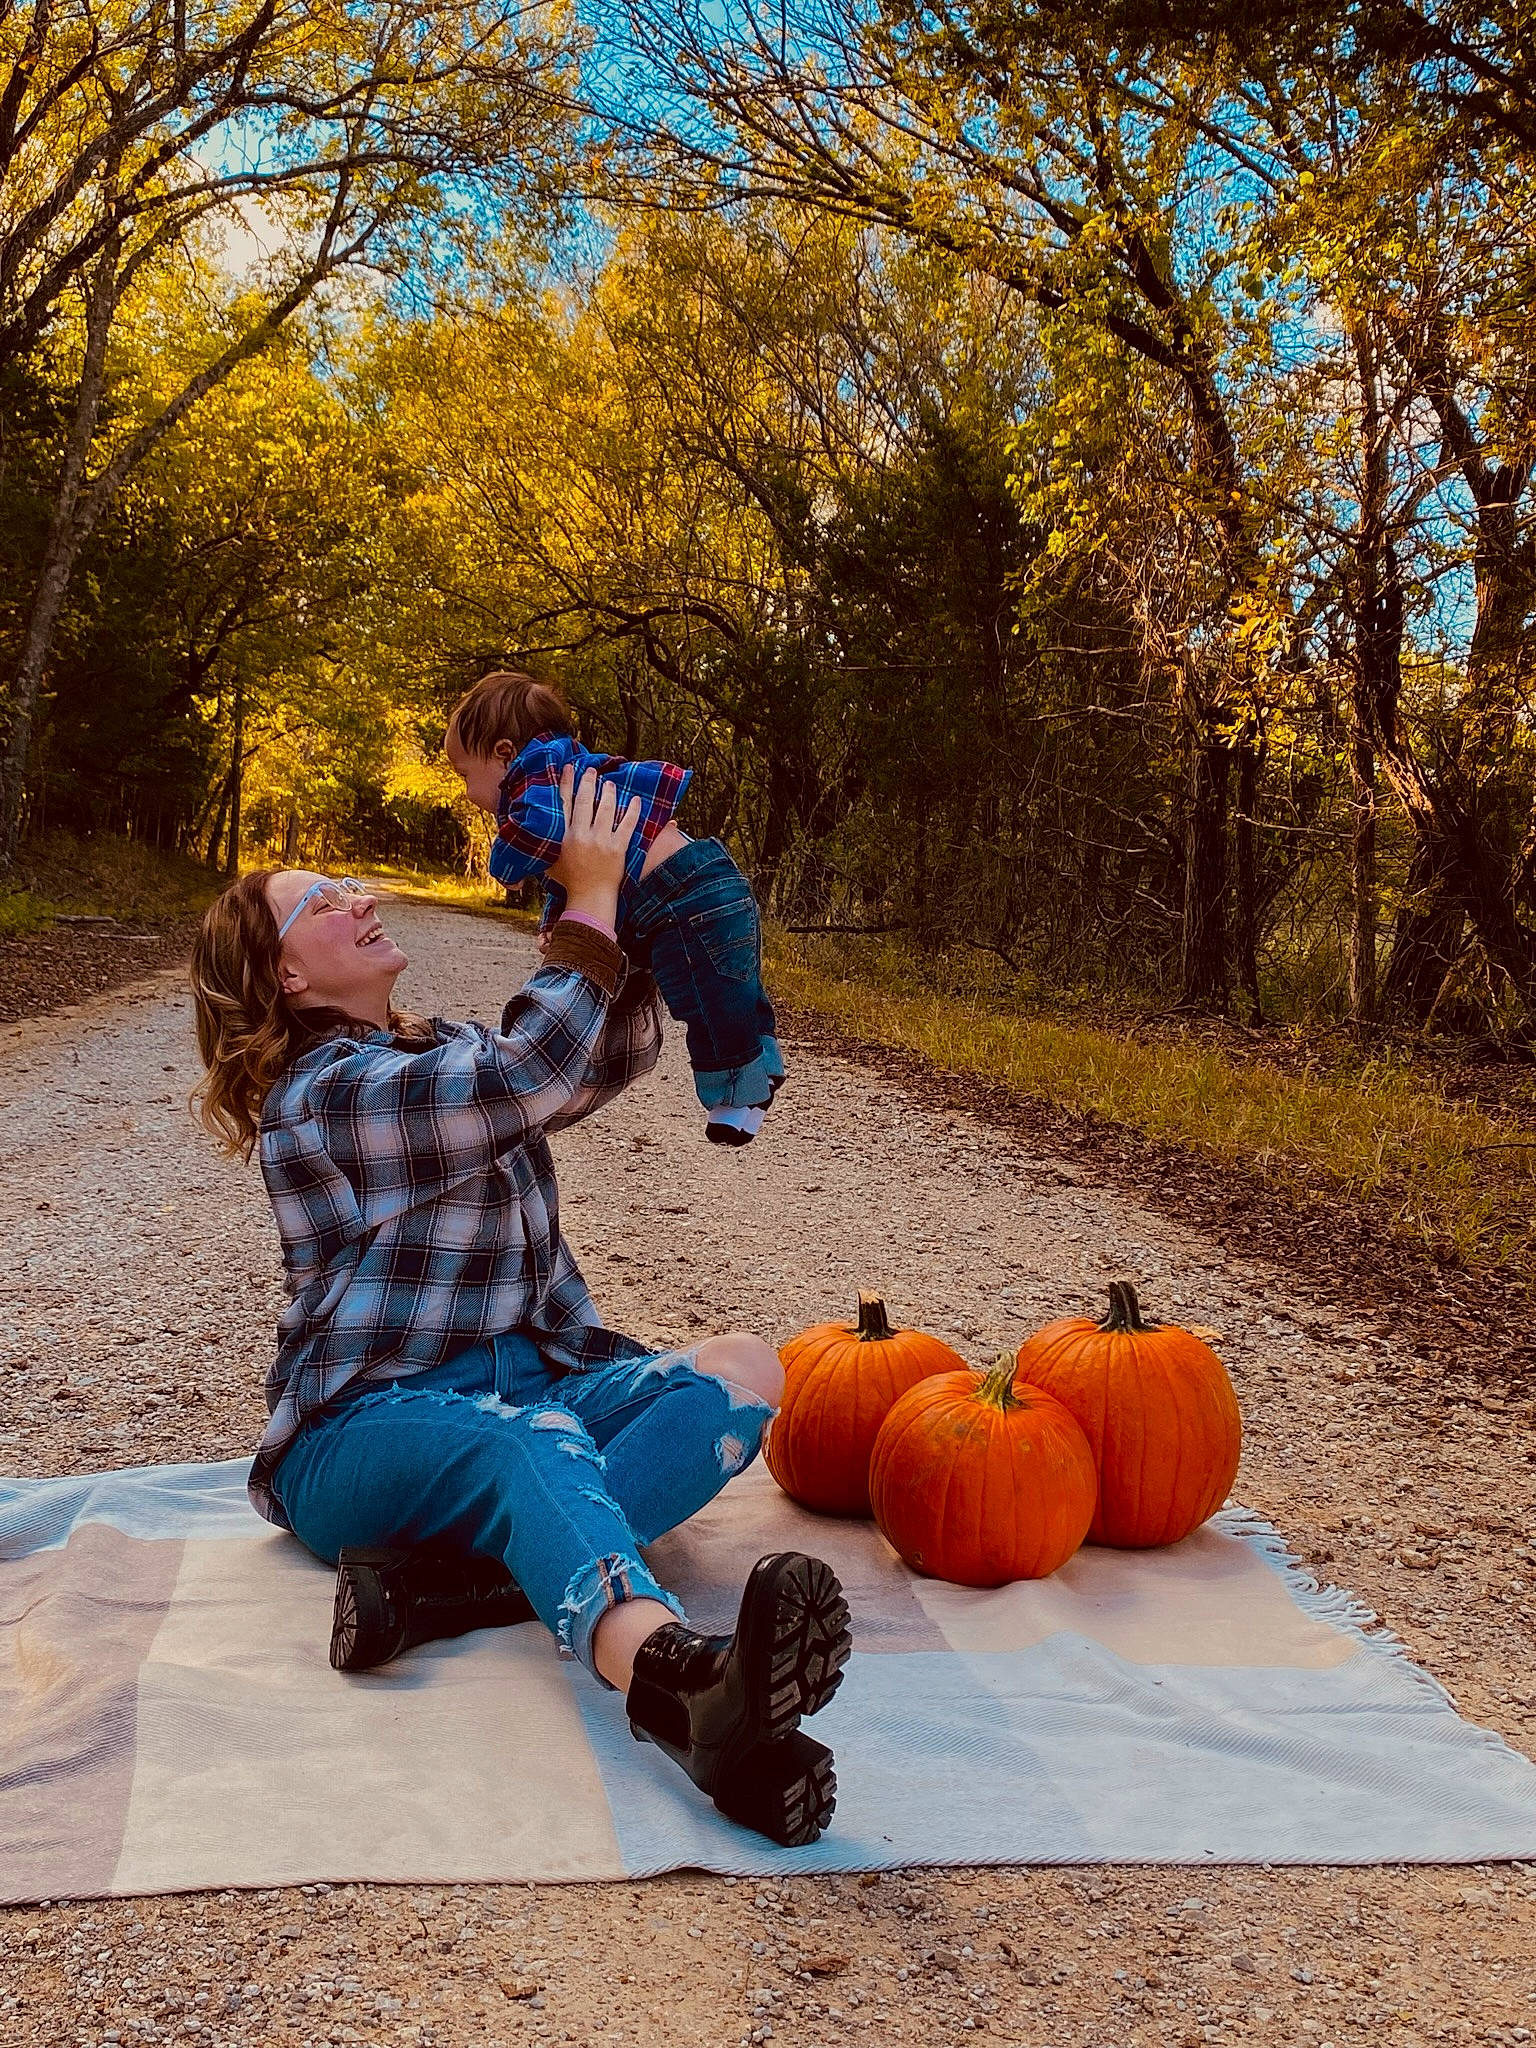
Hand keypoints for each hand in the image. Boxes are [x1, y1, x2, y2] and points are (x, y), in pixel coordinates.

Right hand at [545, 765, 640, 926]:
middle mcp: (582, 836)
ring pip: (606, 809)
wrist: (589, 898)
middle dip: (588, 782)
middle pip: (585, 802)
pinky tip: (636, 800)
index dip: (567, 784)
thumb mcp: (549, 861)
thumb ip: (546, 844)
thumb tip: (533, 830)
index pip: (565, 804)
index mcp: (565, 837)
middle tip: (592, 771)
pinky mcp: (618, 849)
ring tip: (610, 783)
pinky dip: (632, 811)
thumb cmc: (569, 881)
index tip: (570, 769)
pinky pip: (628, 825)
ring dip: (608, 793)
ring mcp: (601, 842)